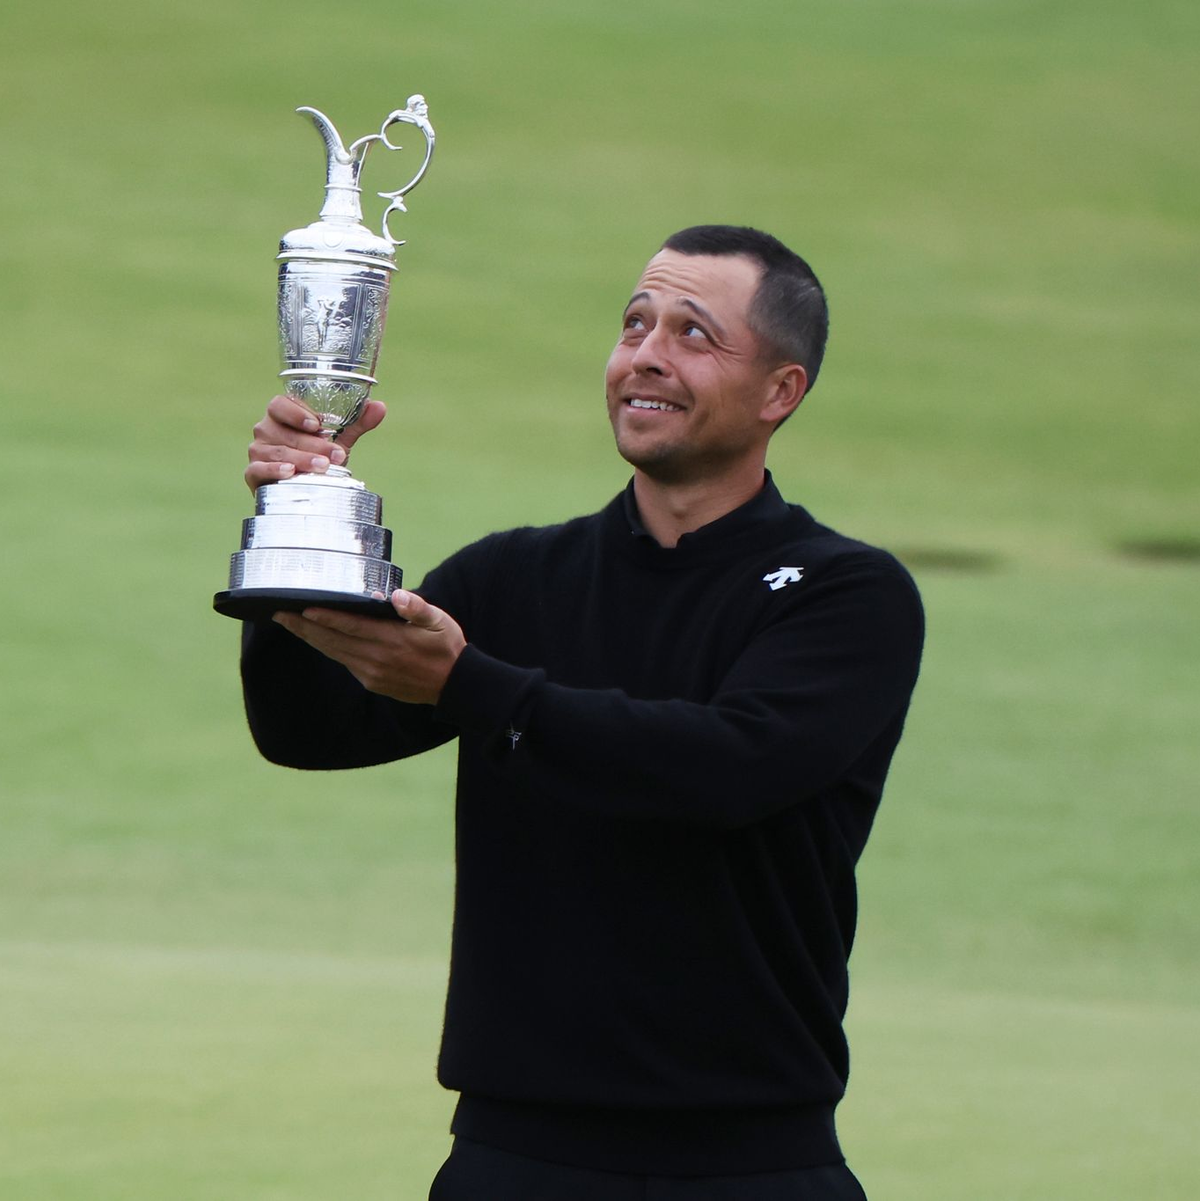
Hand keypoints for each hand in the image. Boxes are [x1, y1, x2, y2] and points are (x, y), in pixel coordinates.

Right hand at [245, 394, 387, 492]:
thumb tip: (380, 406)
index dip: (296, 412)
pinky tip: (290, 472)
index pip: (280, 404)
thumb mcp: (338, 440)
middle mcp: (265, 430)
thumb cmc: (317, 457)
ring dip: (301, 458)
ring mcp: (258, 451)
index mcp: (281, 415)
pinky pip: (258, 469)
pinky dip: (274, 470)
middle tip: (336, 454)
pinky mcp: (253, 473)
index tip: (318, 424)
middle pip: (283, 431)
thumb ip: (357, 423)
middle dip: (312, 443)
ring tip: (323, 466)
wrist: (303, 489)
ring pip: (277, 451)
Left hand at [272, 589, 465, 705]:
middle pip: (332, 640)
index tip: (302, 609)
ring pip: (333, 652)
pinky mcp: (371, 681)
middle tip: (278, 613)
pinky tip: (316, 638)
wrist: (454, 686)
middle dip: (303, 626)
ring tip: (288, 623)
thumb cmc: (447, 647)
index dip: (325, 618)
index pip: (350, 626)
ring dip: (309, 637)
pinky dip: (326, 648)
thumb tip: (396, 595)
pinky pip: (343, 661)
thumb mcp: (440, 622)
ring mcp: (371, 672)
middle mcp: (377, 658)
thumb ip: (417, 607)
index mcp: (392, 640)